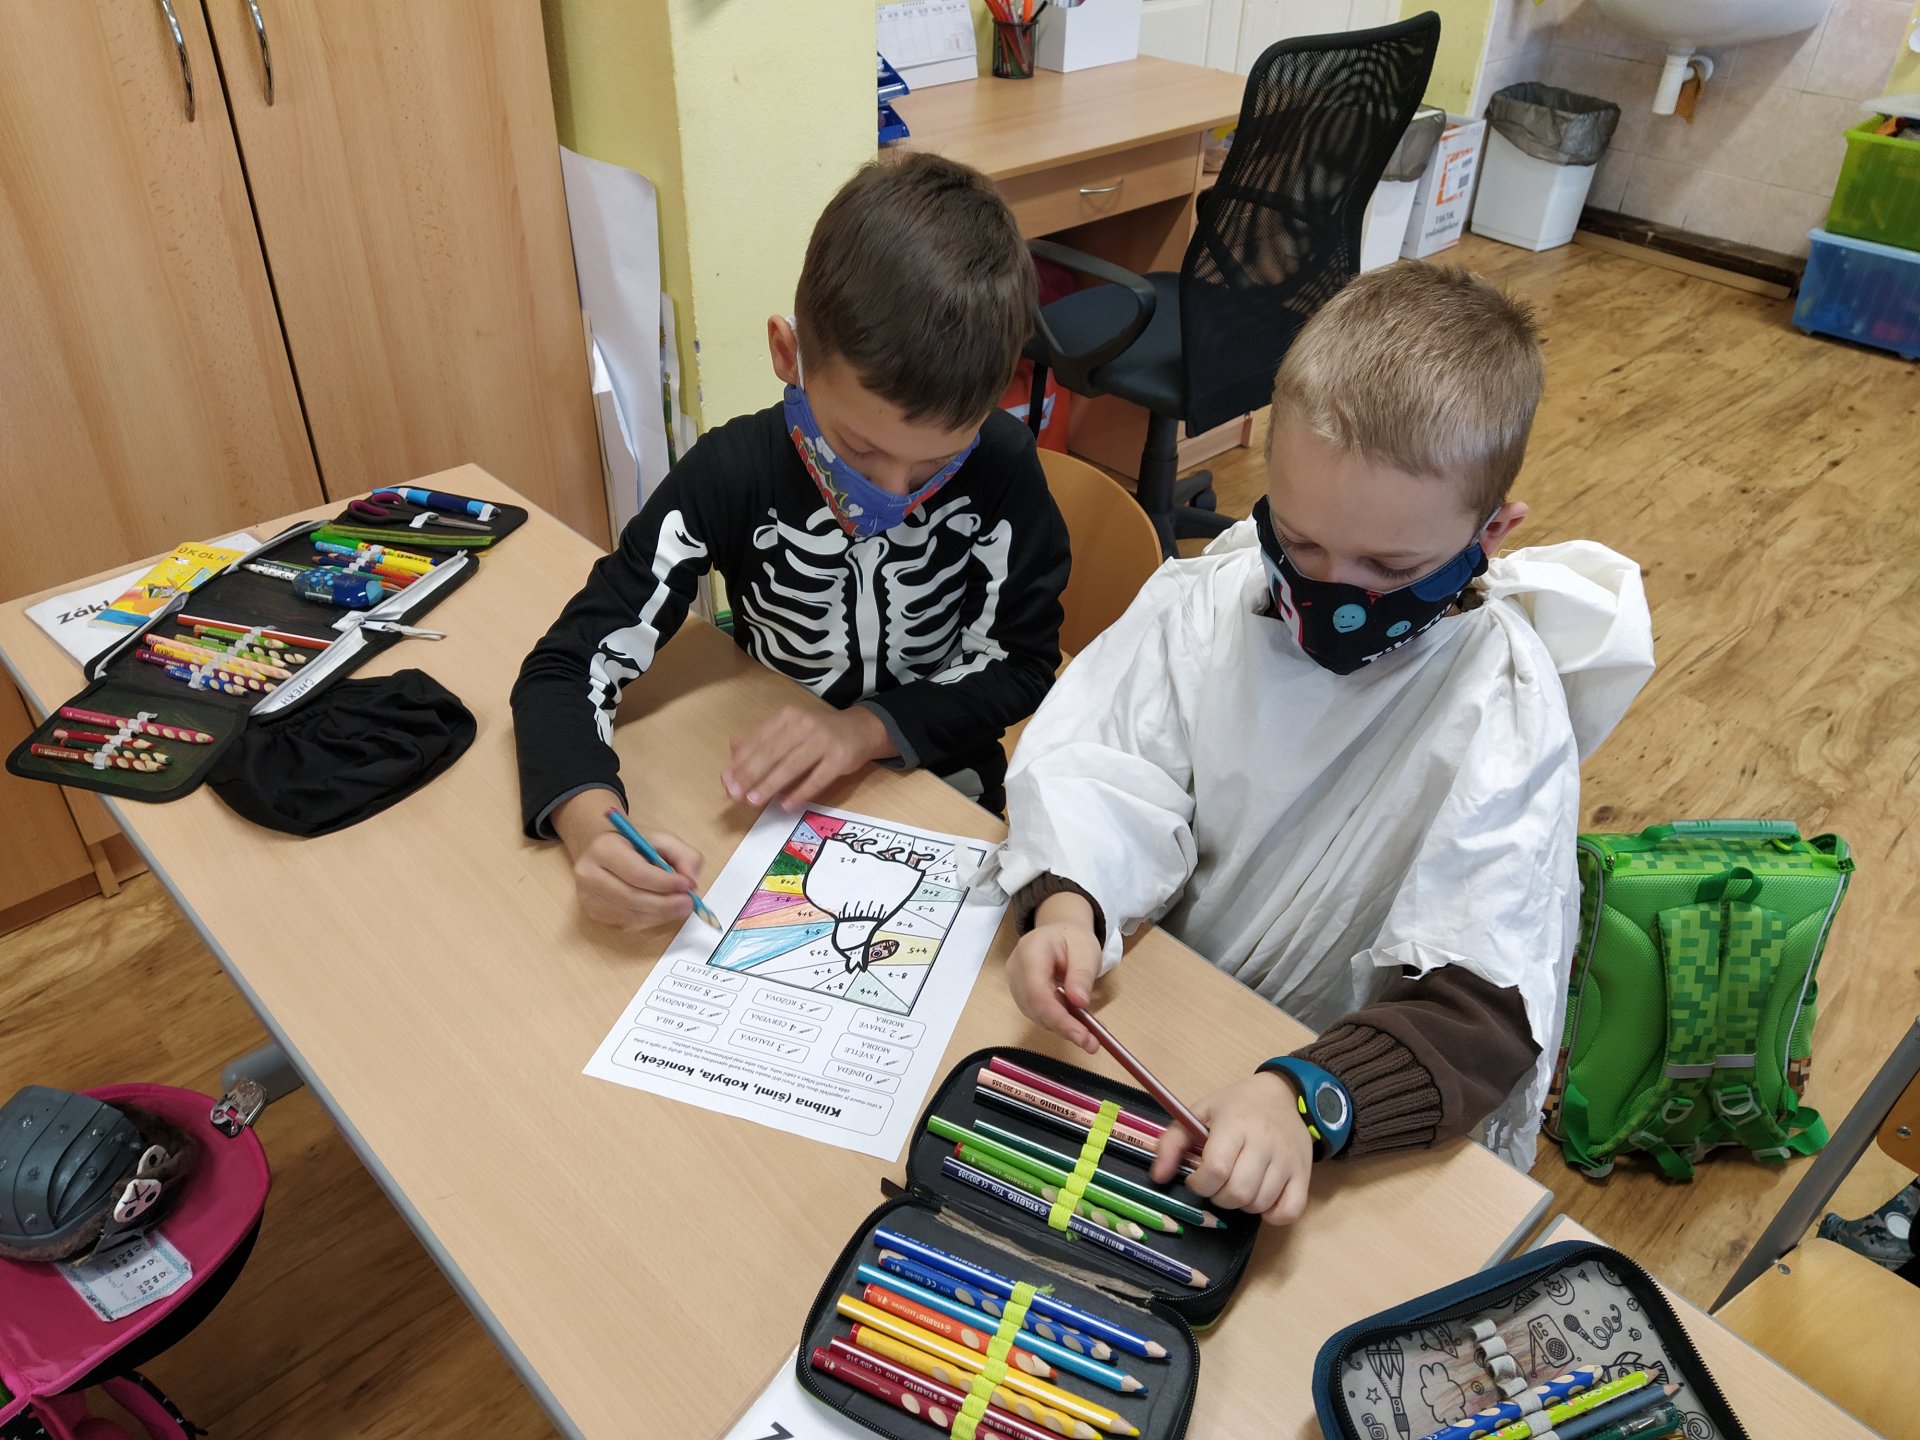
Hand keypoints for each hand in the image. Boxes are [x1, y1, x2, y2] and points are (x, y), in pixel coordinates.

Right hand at [551, 790, 704, 929]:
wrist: (602, 850)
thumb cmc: (633, 844)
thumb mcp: (661, 839)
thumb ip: (684, 855)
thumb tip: (691, 882)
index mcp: (604, 848)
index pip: (636, 872)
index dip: (664, 883)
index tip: (687, 885)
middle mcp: (588, 873)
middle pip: (632, 898)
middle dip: (665, 904)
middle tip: (688, 903)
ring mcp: (587, 896)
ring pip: (629, 915)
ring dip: (660, 915)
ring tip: (679, 907)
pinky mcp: (592, 913)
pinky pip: (625, 923)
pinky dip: (648, 920)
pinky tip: (660, 910)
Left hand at [723, 705, 891, 808]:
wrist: (861, 729)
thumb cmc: (819, 733)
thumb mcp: (790, 730)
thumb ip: (763, 741)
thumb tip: (732, 753)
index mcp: (788, 717)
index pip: (759, 740)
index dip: (741, 761)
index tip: (726, 781)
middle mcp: (804, 725)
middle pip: (773, 752)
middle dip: (751, 774)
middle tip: (734, 793)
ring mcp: (824, 741)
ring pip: (792, 765)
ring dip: (770, 784)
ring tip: (754, 800)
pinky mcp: (840, 758)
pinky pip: (817, 778)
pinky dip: (800, 793)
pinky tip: (786, 805)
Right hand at [1005, 891, 1102, 1053]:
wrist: (1060, 933)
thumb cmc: (1073, 938)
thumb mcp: (1086, 950)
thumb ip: (1082, 974)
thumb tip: (1078, 1002)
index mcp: (1030, 951)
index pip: (1037, 992)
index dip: (1057, 1018)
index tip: (1082, 1035)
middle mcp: (1016, 970)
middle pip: (1034, 1008)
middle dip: (1063, 1028)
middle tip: (1092, 1043)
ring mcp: (1016, 984)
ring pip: (1036, 1015)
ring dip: (1063, 1027)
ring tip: (1090, 1035)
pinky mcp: (1023, 995)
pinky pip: (1039, 1013)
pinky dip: (1059, 1022)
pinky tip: (1078, 1024)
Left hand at [1150, 1071, 1313, 1225]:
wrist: (1282, 1095)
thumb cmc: (1236, 1106)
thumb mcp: (1199, 1113)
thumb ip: (1172, 1142)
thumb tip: (1158, 1177)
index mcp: (1235, 1124)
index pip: (1216, 1169)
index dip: (1200, 1184)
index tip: (1197, 1179)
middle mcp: (1264, 1142)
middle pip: (1238, 1192)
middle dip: (1219, 1197)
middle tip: (1217, 1184)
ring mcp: (1287, 1160)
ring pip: (1260, 1203)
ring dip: (1242, 1204)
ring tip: (1238, 1186)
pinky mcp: (1304, 1174)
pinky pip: (1290, 1211)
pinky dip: (1272, 1215)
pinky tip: (1261, 1199)